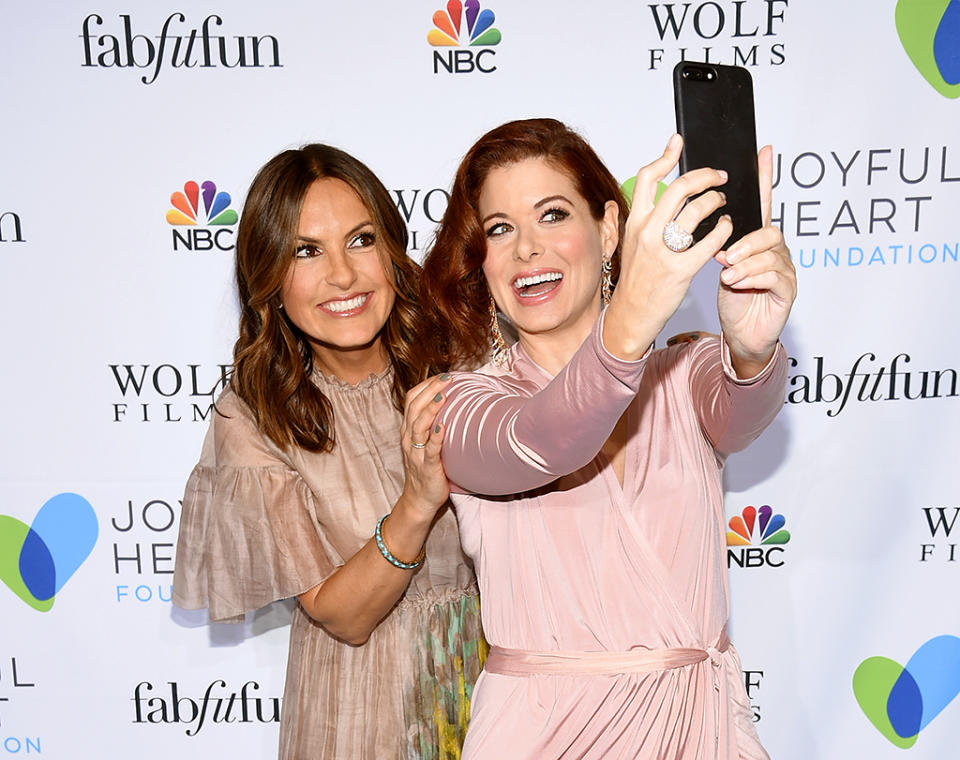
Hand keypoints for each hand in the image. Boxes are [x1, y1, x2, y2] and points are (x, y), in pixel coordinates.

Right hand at [397, 373, 451, 519]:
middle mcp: (409, 438)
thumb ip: (432, 424)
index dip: (425, 385)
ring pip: (419, 425)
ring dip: (431, 408)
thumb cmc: (426, 468)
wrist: (419, 499)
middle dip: (431, 390)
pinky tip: (443, 426)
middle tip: (448, 377)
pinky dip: (436, 437)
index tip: (442, 374)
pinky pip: (429, 450)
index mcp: (409, 430)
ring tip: (444, 394)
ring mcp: (416, 452)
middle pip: (415, 407)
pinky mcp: (427, 467)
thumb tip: (451, 404)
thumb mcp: (424, 442)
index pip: (411, 400)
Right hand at [604, 134, 730, 358]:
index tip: (679, 143)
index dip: (666, 156)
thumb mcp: (630, 243)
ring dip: (716, 202)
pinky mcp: (680, 269)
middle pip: (680, 188)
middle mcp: (647, 232)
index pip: (648, 177)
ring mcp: (663, 251)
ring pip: (697, 211)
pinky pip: (709, 241)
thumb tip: (637, 195)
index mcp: (635, 221)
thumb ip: (638, 218)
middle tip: (720, 176)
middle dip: (706, 176)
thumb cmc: (636, 278)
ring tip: (723, 203)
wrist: (632, 313)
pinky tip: (727, 228)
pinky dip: (723, 230)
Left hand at [714, 145, 796, 373]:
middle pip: (768, 229)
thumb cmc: (730, 297)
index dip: (763, 177)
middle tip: (724, 254)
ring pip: (770, 252)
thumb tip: (700, 216)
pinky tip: (735, 283)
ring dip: (745, 260)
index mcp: (754, 240)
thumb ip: (715, 240)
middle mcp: (774, 250)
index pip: (760, 203)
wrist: (741, 333)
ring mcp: (785, 268)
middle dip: (745, 239)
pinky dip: (752, 277)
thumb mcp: (717, 265)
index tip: (762, 150)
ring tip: (726, 272)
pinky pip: (774, 276)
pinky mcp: (788, 289)